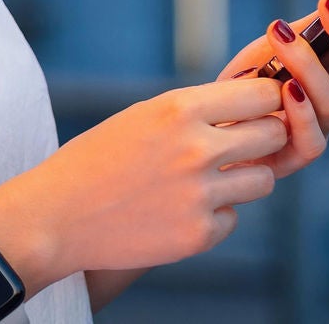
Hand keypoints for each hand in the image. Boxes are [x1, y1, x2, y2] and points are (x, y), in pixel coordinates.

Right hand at [0, 77, 289, 276]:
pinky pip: (233, 218)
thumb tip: (256, 106)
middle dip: (262, 139)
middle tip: (238, 146)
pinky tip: (176, 211)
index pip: (261, 93)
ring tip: (203, 181)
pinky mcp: (198, 235)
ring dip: (243, 180)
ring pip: (263, 181)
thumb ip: (195, 111)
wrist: (55, 216)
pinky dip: (213, 216)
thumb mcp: (142, 117)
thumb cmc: (95, 159)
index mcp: (178, 108)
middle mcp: (195, 148)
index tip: (259, 107)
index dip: (266, 99)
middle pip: (273, 134)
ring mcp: (199, 194)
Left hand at [217, 0, 328, 177]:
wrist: (213, 127)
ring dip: (306, 63)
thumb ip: (311, 26)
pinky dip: (299, 113)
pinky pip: (310, 140)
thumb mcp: (280, 40)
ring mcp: (325, 126)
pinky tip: (284, 89)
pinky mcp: (297, 155)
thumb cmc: (253, 79)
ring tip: (278, 32)